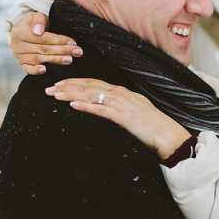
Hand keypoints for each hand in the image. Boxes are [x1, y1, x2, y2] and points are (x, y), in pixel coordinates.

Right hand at [10, 12, 82, 74]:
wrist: (26, 32)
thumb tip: (38, 30)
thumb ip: (38, 19)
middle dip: (62, 50)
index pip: (42, 38)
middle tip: (78, 52)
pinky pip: (28, 69)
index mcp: (19, 31)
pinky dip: (36, 71)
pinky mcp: (22, 65)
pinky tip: (45, 70)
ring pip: (40, 59)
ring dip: (56, 60)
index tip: (73, 42)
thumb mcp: (37, 16)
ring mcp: (19, 56)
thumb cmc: (35, 24)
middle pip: (43, 49)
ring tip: (70, 59)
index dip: (58, 40)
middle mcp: (16, 45)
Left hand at [46, 78, 190, 158]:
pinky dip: (86, 106)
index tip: (60, 84)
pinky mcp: (124, 117)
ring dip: (71, 94)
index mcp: (124, 93)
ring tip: (55, 95)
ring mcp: (123, 105)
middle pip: (90, 86)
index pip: (96, 83)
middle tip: (49, 88)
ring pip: (92, 95)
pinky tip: (73, 105)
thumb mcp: (136, 113)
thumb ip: (121, 109)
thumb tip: (106, 110)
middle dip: (68, 86)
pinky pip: (101, 110)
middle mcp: (122, 95)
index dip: (76, 82)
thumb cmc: (154, 128)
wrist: (169, 136)